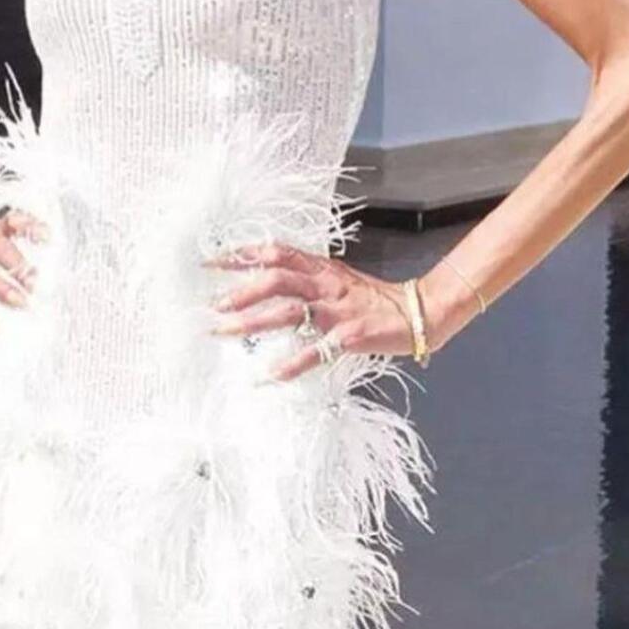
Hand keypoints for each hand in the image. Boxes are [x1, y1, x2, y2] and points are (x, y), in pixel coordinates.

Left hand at [202, 240, 430, 381]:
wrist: (418, 311)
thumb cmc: (372, 299)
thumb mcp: (336, 279)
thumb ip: (305, 276)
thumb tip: (265, 278)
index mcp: (320, 268)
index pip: (275, 253)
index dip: (242, 254)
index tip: (210, 261)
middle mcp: (325, 285)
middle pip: (276, 279)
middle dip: (242, 291)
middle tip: (212, 303)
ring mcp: (337, 310)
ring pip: (288, 311)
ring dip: (253, 321)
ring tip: (224, 330)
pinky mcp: (349, 336)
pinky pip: (316, 351)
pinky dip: (291, 363)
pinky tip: (269, 376)